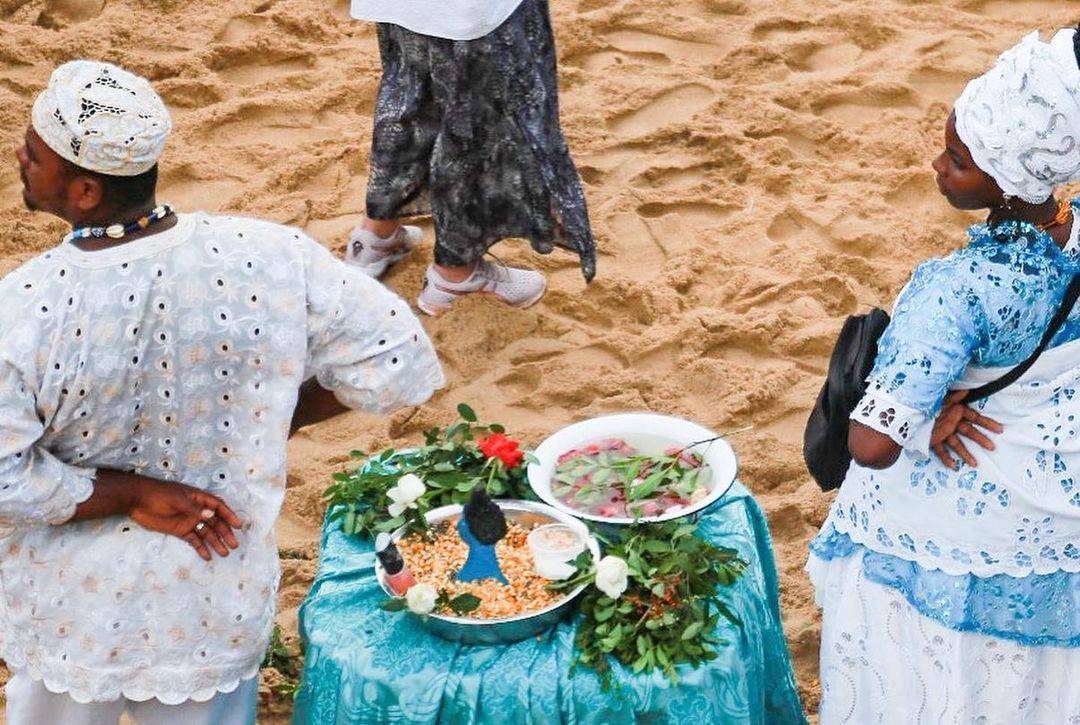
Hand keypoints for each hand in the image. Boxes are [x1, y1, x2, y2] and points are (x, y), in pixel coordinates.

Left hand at [129, 479, 243, 560]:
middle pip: (215, 522)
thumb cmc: (159, 495)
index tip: (238, 526)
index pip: (218, 507)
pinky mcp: (180, 531)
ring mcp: (188, 521)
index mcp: (198, 498)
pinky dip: (200, 548)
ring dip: (215, 542)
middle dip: (225, 533)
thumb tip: (210, 515)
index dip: (229, 515)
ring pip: (206, 533)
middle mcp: (196, 511)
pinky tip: (207, 556)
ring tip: (224, 553)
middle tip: (234, 545)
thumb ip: (193, 509)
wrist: (137, 501)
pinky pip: (193, 540)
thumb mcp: (177, 500)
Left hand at [930, 390, 1003, 469]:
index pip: (975, 418)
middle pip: (969, 432)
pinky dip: (946, 458)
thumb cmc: (928, 403)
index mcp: (956, 412)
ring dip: (966, 454)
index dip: (987, 423)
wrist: (909, 411)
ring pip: (957, 444)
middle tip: (992, 447)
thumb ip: (954, 397)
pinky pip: (941, 450)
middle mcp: (952, 423)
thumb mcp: (941, 399)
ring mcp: (944, 433)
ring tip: (975, 464)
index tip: (999, 429)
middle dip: (981, 439)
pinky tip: (952, 466)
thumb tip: (966, 391)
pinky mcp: (934, 440)